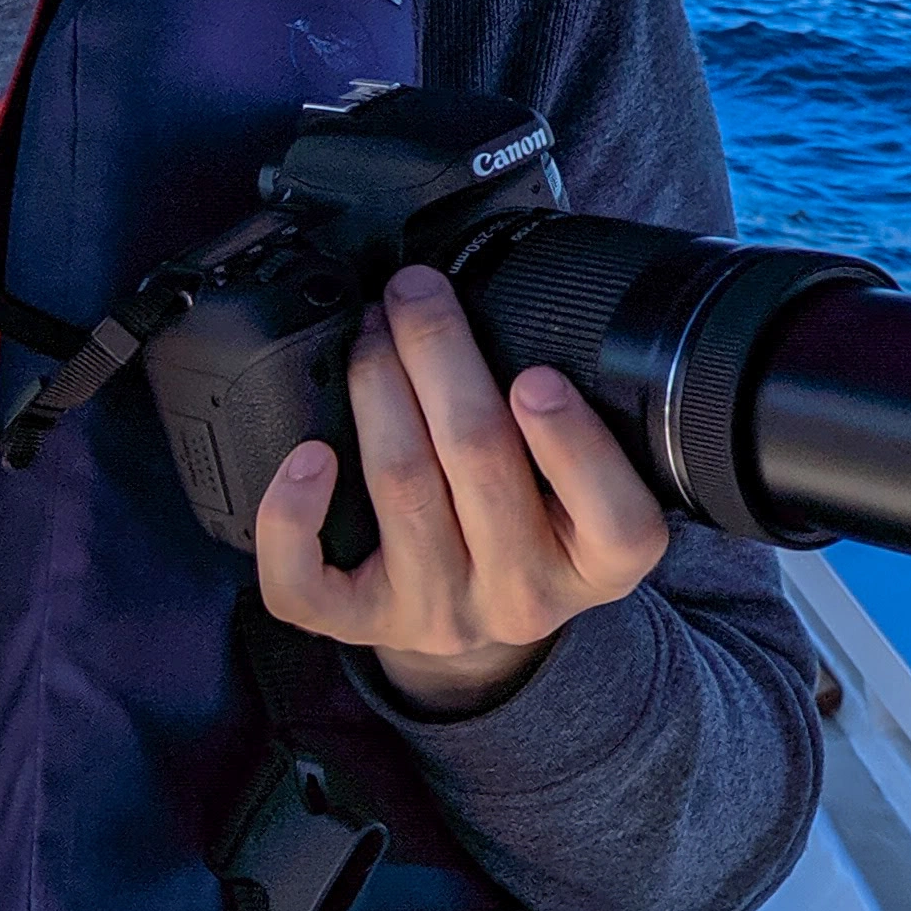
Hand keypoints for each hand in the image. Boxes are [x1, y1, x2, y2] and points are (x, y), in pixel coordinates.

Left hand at [255, 262, 667, 716]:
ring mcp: (439, 612)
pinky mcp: (364, 622)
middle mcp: (523, 596)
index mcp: (598, 563)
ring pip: (402, 489)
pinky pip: (311, 582)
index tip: (536, 374)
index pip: (615, 520)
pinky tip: (307, 456)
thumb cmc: (532, 522)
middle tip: (415, 292)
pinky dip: (295, 515)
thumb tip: (509, 288)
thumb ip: (577, 414)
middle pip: (481, 464)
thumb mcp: (587, 488)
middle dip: (441, 357)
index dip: (573, 445)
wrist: (476, 622)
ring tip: (372, 332)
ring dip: (379, 390)